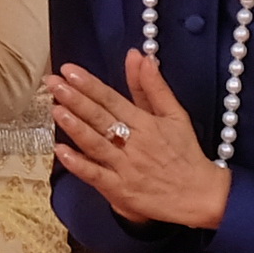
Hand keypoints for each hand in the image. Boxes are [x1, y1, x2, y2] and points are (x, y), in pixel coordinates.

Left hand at [44, 54, 232, 227]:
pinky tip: (60, 151)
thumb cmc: (185, 153)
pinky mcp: (121, 191)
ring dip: (74, 126)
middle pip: (100, 118)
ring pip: (95, 143)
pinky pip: (96, 175)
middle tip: (52, 82)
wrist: (200, 196)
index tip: (69, 70)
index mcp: (146, 123)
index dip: (89, 84)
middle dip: (74, 99)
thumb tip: (140, 56)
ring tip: (55, 108)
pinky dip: (78, 164)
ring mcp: (126, 167)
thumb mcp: (175, 115)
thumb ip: (154, 87)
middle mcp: (134, 143)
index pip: (112, 100)